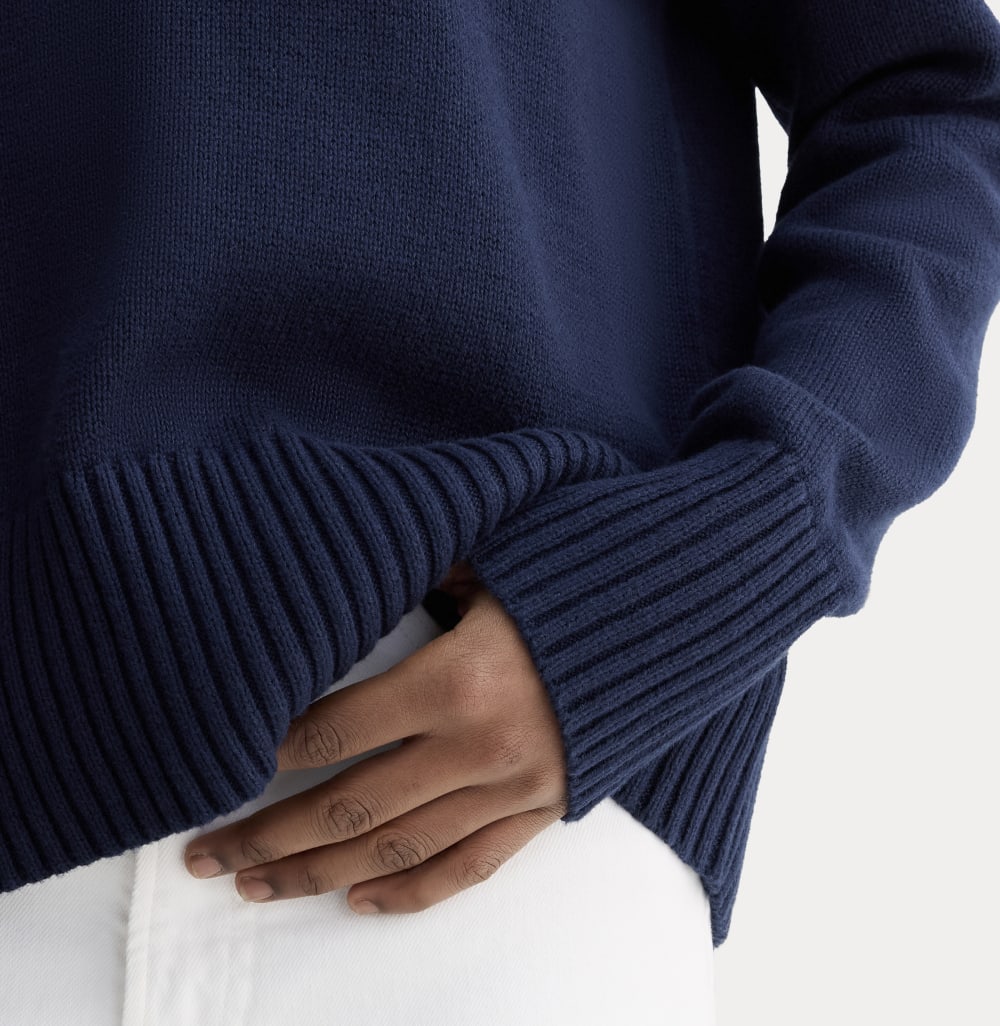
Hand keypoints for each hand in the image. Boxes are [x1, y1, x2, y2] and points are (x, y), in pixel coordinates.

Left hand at [182, 561, 568, 913]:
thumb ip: (413, 581)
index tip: (224, 763)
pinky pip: (467, 868)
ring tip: (256, 887)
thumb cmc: (571, 574)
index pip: (336, 730)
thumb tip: (349, 590)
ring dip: (318, 875)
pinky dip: (409, 892)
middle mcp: (478, 746)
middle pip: (347, 807)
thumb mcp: (486, 562)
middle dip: (265, 836)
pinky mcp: (542, 811)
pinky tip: (357, 901)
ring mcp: (512, 788)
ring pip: (395, 850)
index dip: (269, 751)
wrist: (673, 613)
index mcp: (456, 678)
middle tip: (204, 856)